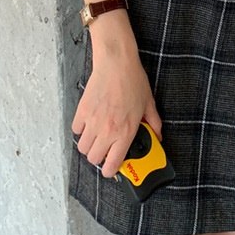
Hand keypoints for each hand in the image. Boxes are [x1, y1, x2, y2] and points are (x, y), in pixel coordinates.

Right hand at [71, 20, 162, 178]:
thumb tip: (159, 136)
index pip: (112, 164)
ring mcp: (92, 122)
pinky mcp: (82, 112)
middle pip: (94, 159)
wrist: (116, 63)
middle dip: (99, 157)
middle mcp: (107, 131)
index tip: (112, 167)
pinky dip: (81, 130)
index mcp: (125, 132)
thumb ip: (154, 123)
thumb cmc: (133, 81)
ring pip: (83, 148)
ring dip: (89, 145)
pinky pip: (76, 131)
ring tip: (97, 136)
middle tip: (106, 149)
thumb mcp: (149, 103)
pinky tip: (89, 123)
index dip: (111, 171)